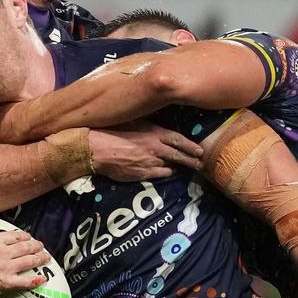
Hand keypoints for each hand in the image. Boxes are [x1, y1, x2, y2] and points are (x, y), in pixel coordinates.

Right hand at [0, 220, 51, 297]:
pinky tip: (42, 279)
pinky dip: (36, 280)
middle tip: (41, 247)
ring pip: (30, 260)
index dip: (25, 237)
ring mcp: (6, 267)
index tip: (29, 238)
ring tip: (45, 258)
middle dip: (37, 246)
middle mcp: (3, 252)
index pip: (16, 236)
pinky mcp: (7, 282)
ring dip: (40, 259)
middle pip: (27, 247)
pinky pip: (25, 281)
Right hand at [88, 121, 202, 180]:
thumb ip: (148, 125)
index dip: (190, 146)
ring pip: (170, 165)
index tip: (200, 150)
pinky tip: (170, 173)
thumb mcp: (133, 121)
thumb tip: (158, 125)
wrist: (96, 149)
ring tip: (188, 168)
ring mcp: (149, 162)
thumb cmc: (112, 131)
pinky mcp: (142, 174)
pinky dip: (167, 173)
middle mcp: (155, 148)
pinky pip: (159, 175)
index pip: (178, 140)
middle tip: (201, 164)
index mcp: (154, 133)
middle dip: (191, 160)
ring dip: (179, 167)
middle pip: (178, 155)